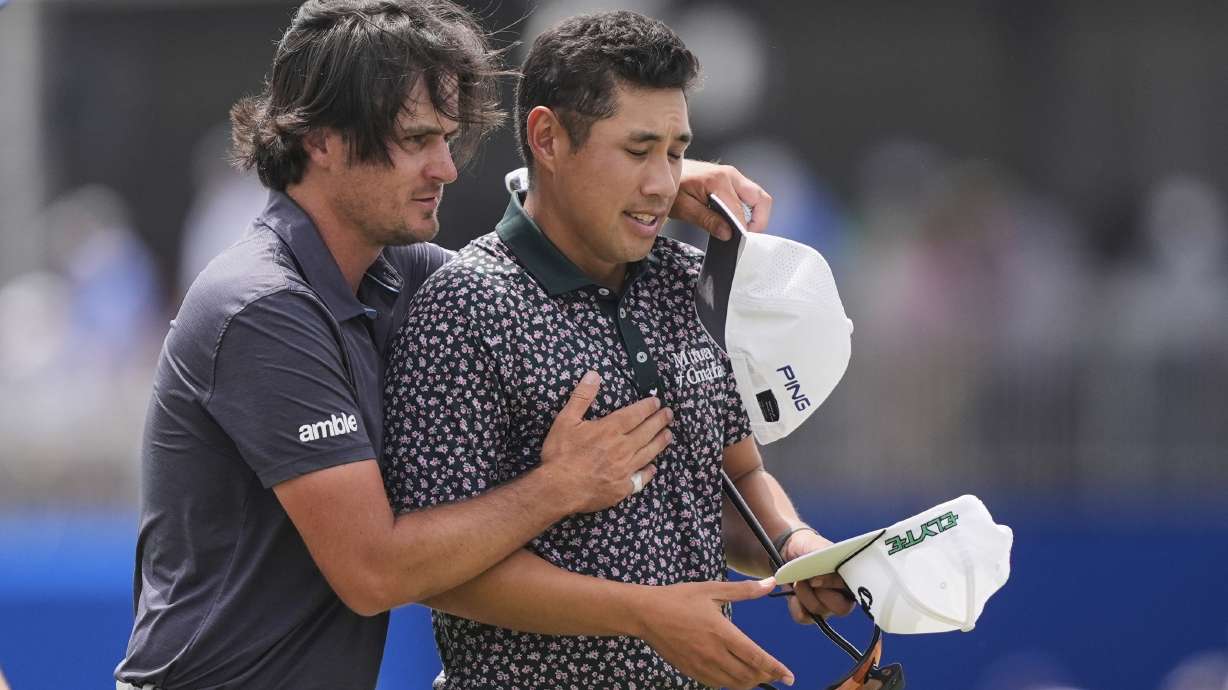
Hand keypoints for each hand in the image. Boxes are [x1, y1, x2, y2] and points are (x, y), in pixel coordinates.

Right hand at [539, 371, 672, 513]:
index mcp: (610, 430)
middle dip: (659, 421)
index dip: (648, 407)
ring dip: (660, 442)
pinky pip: (641, 478)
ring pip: (648, 453)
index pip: (635, 414)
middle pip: (647, 432)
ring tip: (669, 435)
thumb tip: (594, 375)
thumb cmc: (560, 454)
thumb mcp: (565, 420)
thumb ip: (582, 397)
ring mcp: (625, 469)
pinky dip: (648, 472)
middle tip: (669, 414)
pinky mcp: (622, 488)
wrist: (558, 489)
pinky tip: (653, 468)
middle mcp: (622, 448)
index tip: (657, 402)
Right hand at [633, 578, 793, 688]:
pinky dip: (730, 682)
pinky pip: (716, 684)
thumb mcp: (712, 590)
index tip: (789, 676)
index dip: (775, 669)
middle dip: (765, 677)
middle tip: (775, 674)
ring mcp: (701, 665)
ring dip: (749, 682)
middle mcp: (714, 653)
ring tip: (757, 676)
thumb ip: (744, 590)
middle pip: (748, 675)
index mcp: (722, 632)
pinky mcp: (690, 670)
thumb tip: (770, 583)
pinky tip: (733, 675)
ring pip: (733, 683)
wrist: (646, 613)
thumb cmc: (679, 598)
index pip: (756, 657)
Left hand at [672, 160, 773, 238]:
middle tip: (747, 236)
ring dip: (754, 215)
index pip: (739, 210)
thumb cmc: (671, 187)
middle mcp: (729, 175)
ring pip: (757, 196)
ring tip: (740, 230)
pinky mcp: (730, 179)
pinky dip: (747, 209)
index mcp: (718, 180)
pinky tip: (734, 220)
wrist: (663, 171)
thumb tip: (728, 233)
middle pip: (760, 198)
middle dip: (759, 220)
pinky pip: (747, 195)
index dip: (742, 229)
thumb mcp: (684, 208)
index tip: (740, 242)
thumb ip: (707, 220)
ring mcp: (731, 175)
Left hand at [781, 530, 856, 623]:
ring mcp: (826, 607)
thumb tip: (826, 572)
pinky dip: (795, 606)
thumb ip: (825, 554)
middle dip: (820, 593)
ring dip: (804, 595)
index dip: (833, 585)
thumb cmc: (809, 547)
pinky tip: (792, 595)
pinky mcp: (810, 614)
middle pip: (841, 608)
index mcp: (850, 578)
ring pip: (819, 610)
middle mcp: (842, 596)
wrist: (789, 550)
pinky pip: (804, 617)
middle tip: (807, 580)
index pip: (853, 589)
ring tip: (797, 581)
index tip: (814, 579)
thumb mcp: (817, 546)